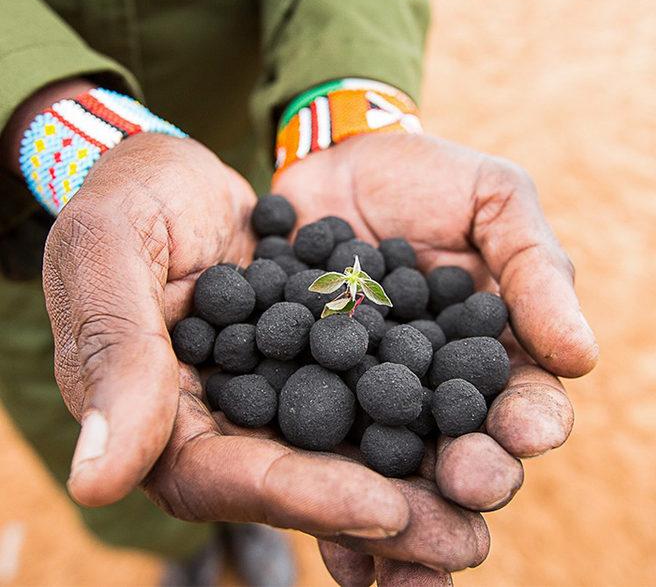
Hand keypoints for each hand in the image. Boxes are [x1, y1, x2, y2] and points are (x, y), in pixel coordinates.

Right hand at [43, 136, 473, 564]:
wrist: (186, 168)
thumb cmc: (129, 200)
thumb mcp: (109, 251)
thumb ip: (115, 355)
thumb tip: (99, 484)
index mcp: (173, 424)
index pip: (239, 480)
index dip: (310, 500)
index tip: (386, 510)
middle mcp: (246, 426)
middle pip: (318, 486)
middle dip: (397, 515)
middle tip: (468, 539)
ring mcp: (301, 393)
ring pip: (369, 448)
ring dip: (435, 474)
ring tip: (499, 485)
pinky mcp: (345, 357)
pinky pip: (397, 391)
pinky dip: (445, 408)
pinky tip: (503, 421)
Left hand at [272, 130, 598, 580]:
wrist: (331, 159)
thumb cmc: (431, 179)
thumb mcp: (497, 201)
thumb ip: (537, 271)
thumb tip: (584, 358)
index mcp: (499, 357)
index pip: (530, 402)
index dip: (534, 420)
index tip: (529, 429)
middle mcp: (443, 398)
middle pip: (470, 456)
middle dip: (476, 476)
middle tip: (468, 482)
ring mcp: (375, 411)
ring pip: (400, 481)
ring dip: (408, 523)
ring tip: (405, 555)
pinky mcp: (309, 410)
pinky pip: (321, 467)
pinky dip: (328, 512)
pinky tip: (339, 551)